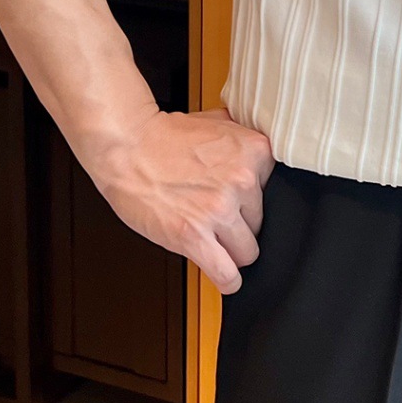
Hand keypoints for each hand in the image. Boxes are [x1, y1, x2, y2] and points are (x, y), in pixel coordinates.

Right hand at [85, 106, 275, 294]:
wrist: (126, 144)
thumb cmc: (164, 137)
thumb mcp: (217, 122)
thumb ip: (244, 138)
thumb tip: (261, 150)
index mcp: (255, 151)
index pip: (275, 195)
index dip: (252, 202)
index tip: (239, 205)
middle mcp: (243, 180)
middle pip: (261, 225)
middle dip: (240, 226)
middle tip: (215, 219)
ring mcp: (219, 209)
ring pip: (247, 252)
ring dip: (231, 253)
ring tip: (216, 246)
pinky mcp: (193, 236)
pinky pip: (227, 273)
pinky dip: (228, 280)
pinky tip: (225, 277)